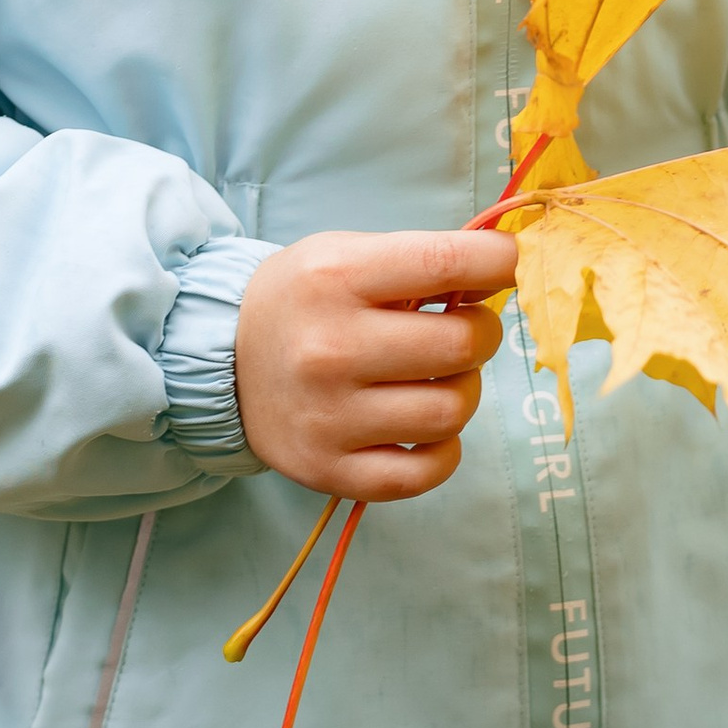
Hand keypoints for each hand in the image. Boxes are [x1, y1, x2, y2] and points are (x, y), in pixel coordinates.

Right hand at [234, 225, 517, 504]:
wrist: (222, 360)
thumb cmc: (304, 300)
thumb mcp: (346, 254)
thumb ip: (421, 261)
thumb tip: (506, 273)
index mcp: (336, 278)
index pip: (447, 263)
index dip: (499, 262)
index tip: (505, 265)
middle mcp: (329, 348)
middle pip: (461, 346)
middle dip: (481, 332)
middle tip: (464, 329)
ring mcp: (329, 417)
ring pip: (451, 411)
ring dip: (463, 391)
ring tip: (437, 378)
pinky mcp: (330, 470)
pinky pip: (426, 473)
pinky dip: (444, 451)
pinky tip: (426, 426)